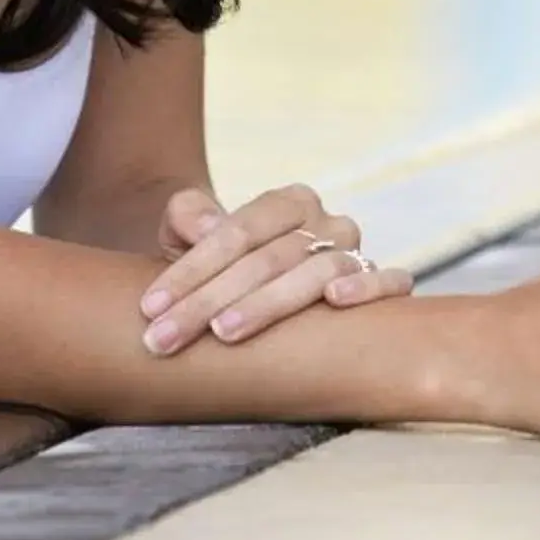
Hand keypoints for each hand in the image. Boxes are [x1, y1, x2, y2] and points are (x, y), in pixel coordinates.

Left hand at [137, 183, 411, 354]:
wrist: (261, 282)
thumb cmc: (219, 261)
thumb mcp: (189, 229)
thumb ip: (187, 215)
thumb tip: (208, 228)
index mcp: (287, 201)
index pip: (236, 232)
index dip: (190, 270)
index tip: (151, 308)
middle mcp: (327, 222)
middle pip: (268, 259)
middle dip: (210, 301)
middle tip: (166, 337)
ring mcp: (356, 253)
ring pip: (316, 272)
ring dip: (267, 304)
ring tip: (224, 333)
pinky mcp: (380, 283)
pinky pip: (388, 281)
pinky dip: (368, 287)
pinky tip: (336, 300)